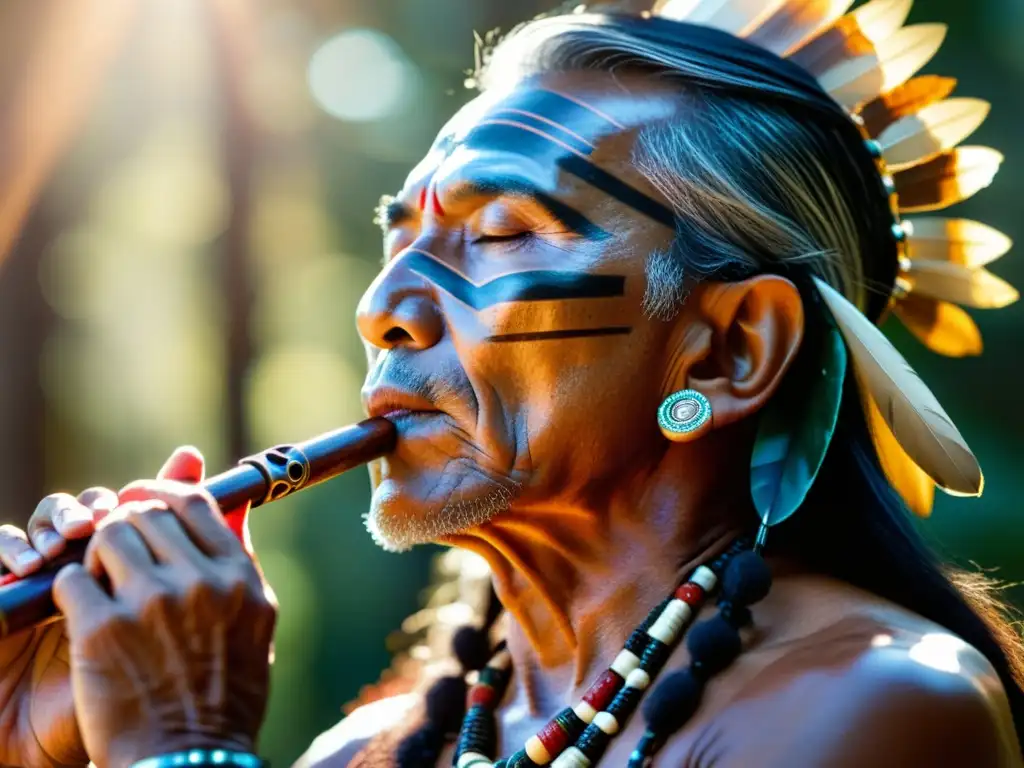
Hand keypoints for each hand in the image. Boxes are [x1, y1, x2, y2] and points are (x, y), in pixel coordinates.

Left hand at [52, 464, 276, 767]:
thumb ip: (241, 562)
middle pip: (145, 513)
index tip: (142, 500)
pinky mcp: (103, 630)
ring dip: (95, 554)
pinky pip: (70, 579)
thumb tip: (231, 510)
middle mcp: (199, 582)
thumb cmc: (226, 694)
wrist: (191, 759)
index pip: (194, 503)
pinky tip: (80, 612)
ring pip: (106, 536)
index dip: (160, 492)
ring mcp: (151, 603)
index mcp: (238, 577)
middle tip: (113, 549)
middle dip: (124, 524)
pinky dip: (68, 589)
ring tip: (99, 582)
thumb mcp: (254, 621)